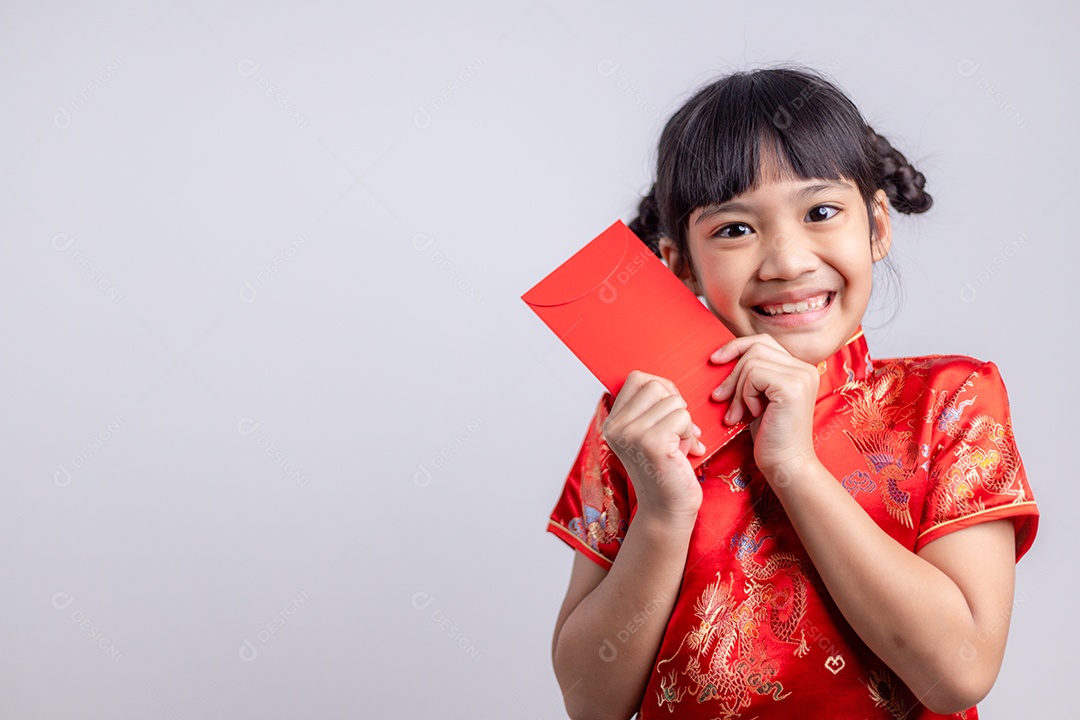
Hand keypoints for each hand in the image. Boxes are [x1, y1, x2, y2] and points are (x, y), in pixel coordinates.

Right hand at [603, 370, 705, 518]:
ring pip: (673, 401)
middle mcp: (617, 427)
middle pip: (655, 385)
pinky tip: (684, 452)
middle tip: (676, 430)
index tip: (668, 409)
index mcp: (613, 422)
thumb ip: (652, 409)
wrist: (667, 510)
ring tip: (678, 445)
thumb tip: (668, 386)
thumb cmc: (665, 470)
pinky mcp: (652, 443)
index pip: (636, 378)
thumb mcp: (650, 433)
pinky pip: (682, 417)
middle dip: (674, 404)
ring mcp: (632, 434)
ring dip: (684, 422)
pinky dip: (689, 433)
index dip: (660, 387)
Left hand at [710, 334, 819, 480]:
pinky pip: (754, 375)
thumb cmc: (769, 436)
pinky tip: (750, 414)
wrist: (785, 464)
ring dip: (737, 389)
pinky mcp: (792, 386)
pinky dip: (745, 395)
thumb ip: (753, 376)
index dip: (737, 347)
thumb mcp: (759, 398)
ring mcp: (801, 375)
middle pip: (756, 347)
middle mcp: (805, 368)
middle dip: (732, 372)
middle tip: (719, 398)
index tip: (716, 361)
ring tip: (736, 413)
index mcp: (800, 369)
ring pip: (752, 361)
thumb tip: (723, 357)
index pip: (763, 342)